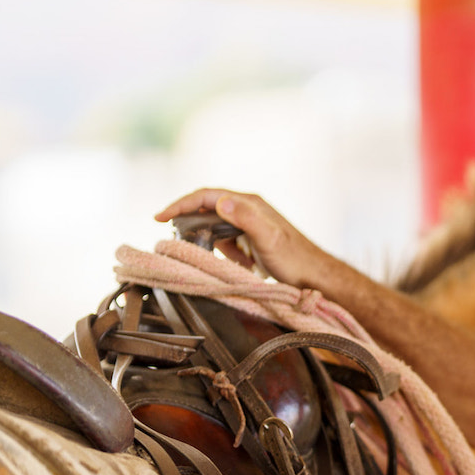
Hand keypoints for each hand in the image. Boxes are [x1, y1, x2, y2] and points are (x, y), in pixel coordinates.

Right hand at [155, 189, 324, 288]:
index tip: (159, 216)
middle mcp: (248, 210)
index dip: (180, 204)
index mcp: (249, 204)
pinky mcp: (252, 241)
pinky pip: (228, 241)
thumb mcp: (269, 239)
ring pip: (216, 226)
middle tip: (174, 238)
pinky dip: (223, 251)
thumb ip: (247, 219)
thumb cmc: (295, 260)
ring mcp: (250, 225)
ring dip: (207, 240)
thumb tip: (221, 202)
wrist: (315, 277)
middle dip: (189, 222)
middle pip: (207, 209)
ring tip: (206, 255)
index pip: (206, 196)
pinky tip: (234, 264)